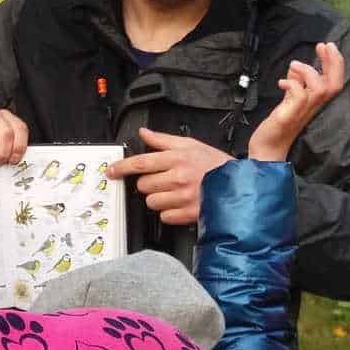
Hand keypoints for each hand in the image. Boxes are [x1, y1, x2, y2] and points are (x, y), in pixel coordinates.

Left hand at [107, 129, 231, 225]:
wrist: (238, 184)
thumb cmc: (215, 164)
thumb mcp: (190, 145)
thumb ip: (164, 140)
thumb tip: (144, 133)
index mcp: (177, 158)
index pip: (141, 163)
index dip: (122, 168)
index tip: (112, 171)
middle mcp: (178, 177)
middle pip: (143, 185)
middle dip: (150, 184)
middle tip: (164, 180)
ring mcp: (183, 197)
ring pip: (151, 202)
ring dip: (158, 199)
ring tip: (174, 192)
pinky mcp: (188, 214)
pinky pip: (164, 216)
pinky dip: (169, 212)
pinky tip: (180, 203)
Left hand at [248, 41, 346, 161]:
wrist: (267, 148)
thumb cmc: (278, 125)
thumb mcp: (288, 100)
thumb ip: (295, 84)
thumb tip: (295, 68)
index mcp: (315, 102)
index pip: (334, 81)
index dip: (335, 63)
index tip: (327, 46)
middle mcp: (313, 107)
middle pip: (334, 84)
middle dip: (333, 62)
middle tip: (324, 44)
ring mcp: (302, 112)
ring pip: (320, 89)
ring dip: (309, 71)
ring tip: (294, 65)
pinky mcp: (289, 116)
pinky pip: (299, 97)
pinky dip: (292, 84)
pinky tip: (281, 83)